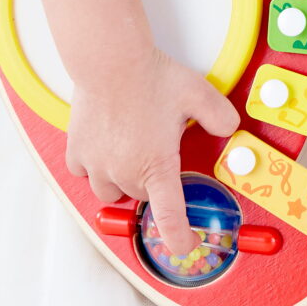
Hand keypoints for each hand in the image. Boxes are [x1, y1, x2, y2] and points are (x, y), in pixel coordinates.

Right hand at [63, 43, 240, 256]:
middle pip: (141, 196)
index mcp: (157, 166)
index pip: (169, 217)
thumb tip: (229, 129)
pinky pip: (84, 172)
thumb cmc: (151, 76)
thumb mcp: (199, 93)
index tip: (184, 246)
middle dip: (152, 182)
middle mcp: (124, 171)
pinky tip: (104, 147)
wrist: (109, 59)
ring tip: (131, 153)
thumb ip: (220, 116)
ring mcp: (96, 164)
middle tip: (158, 152)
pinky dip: (94, 166)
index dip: (178, 238)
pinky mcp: (77, 150)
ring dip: (122, 180)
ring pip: (110, 190)